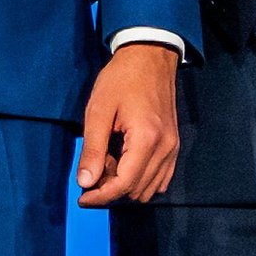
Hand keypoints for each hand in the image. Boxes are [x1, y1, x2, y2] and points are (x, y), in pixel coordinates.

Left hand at [77, 42, 180, 206]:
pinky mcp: (174, 146)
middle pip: (137, 191)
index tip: (82, 197)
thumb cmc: (121, 79)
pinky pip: (159, 179)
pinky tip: (123, 164)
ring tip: (107, 163)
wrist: (150, 57)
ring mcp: (173, 149)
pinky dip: (139, 180)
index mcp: (147, 139)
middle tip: (92, 170)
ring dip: (125, 186)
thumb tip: (85, 182)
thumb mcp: (98, 110)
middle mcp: (165, 148)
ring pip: (149, 189)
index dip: (100, 197)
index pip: (124, 184)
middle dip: (110, 191)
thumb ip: (92, 149)